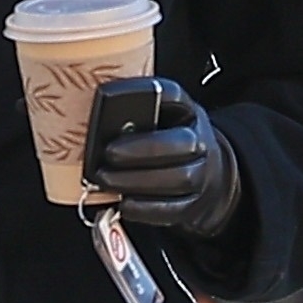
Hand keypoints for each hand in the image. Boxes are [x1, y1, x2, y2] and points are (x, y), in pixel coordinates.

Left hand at [87, 79, 241, 239]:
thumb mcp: (160, 119)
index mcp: (186, 112)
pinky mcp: (194, 206)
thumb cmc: (170, 144)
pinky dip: (146, 209)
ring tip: (106, 180)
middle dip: (143, 149)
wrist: (207, 176)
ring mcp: (202, 175)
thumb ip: (135, 115)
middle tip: (108, 153)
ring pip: (179, 178)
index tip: (112, 97)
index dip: (144, 93)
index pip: (171, 95)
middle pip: (182, 143)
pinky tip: (123, 204)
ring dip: (138, 181)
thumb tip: (95, 118)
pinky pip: (174, 209)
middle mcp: (200, 141)